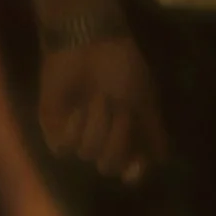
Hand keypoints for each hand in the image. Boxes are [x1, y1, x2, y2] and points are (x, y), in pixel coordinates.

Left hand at [38, 36, 167, 182]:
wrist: (87, 44)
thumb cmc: (120, 68)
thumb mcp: (144, 99)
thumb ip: (152, 131)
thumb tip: (162, 160)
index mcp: (128, 133)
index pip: (132, 168)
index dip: (133, 171)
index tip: (133, 168)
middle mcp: (104, 138)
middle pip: (110, 165)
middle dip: (116, 140)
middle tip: (117, 112)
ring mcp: (78, 133)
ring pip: (88, 154)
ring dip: (96, 126)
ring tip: (95, 99)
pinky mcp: (54, 127)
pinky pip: (63, 148)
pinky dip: (73, 131)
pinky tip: (77, 111)